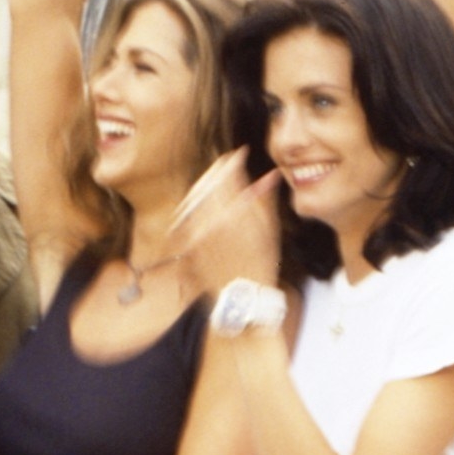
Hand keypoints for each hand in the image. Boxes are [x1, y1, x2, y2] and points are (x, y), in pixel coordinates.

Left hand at [176, 153, 282, 297]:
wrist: (242, 300)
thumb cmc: (261, 266)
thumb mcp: (269, 231)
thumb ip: (264, 200)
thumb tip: (269, 175)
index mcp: (233, 215)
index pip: (228, 175)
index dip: (234, 161)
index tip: (239, 154)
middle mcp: (209, 221)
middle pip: (207, 183)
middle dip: (217, 171)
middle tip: (225, 164)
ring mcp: (193, 233)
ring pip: (193, 197)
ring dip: (203, 186)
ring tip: (213, 183)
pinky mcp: (184, 245)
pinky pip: (183, 217)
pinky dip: (192, 207)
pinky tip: (199, 205)